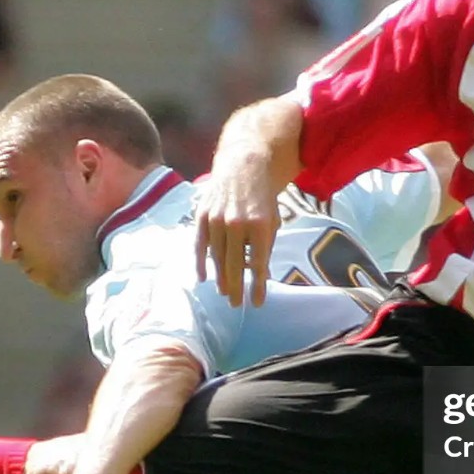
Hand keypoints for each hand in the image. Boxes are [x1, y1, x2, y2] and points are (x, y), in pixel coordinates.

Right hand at [195, 156, 279, 307]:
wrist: (243, 167)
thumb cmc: (262, 199)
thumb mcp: (272, 221)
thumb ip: (265, 247)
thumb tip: (260, 276)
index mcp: (260, 225)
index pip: (258, 264)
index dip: (258, 286)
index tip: (258, 303)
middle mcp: (237, 224)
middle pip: (234, 265)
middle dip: (237, 288)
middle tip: (237, 305)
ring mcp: (217, 220)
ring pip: (216, 257)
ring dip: (220, 278)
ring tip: (225, 293)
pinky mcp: (203, 216)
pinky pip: (200, 245)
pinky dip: (201, 263)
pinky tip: (204, 277)